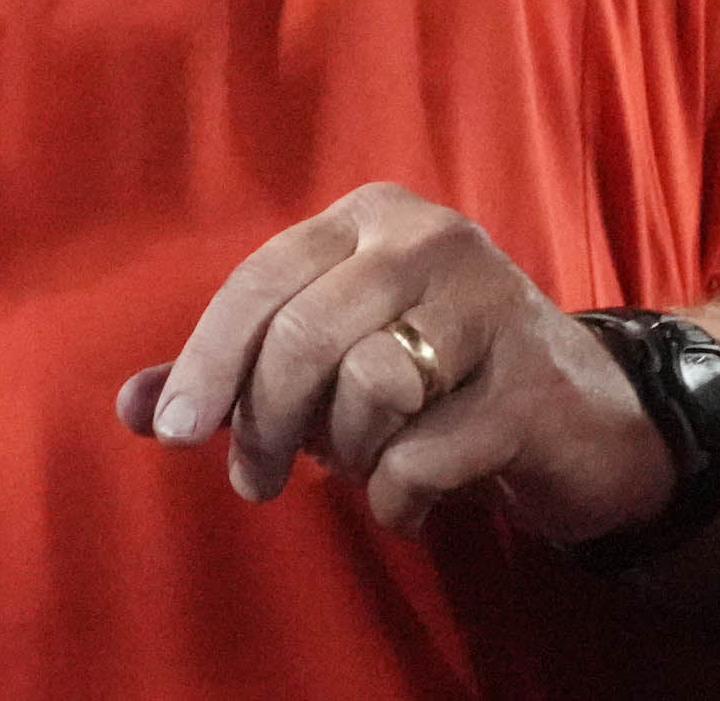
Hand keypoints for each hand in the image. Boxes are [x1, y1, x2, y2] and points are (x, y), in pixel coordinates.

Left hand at [121, 182, 675, 542]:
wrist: (587, 418)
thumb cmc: (435, 377)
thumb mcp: (333, 356)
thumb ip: (235, 373)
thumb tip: (132, 407)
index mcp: (368, 217)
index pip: (260, 282)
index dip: (208, 360)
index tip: (175, 432)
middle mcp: (430, 240)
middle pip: (306, 334)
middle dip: (266, 419)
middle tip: (255, 478)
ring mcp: (492, 306)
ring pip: (370, 384)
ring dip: (345, 450)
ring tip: (356, 467)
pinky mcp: (535, 387)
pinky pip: (428, 451)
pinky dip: (397, 494)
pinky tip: (403, 502)